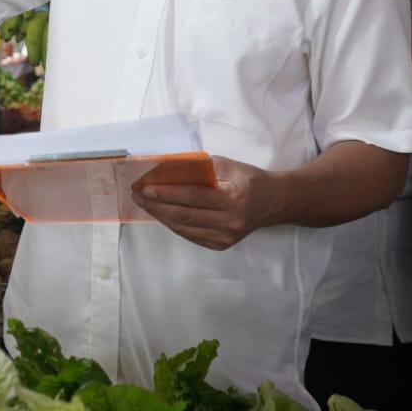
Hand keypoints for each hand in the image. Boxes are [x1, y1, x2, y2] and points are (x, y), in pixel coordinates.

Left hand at [131, 155, 283, 249]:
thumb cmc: (248, 179)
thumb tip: (165, 168)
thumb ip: (198, 167)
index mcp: (233, 198)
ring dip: (161, 215)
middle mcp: (230, 222)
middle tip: (138, 195)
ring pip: (184, 228)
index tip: (145, 187)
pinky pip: (190, 235)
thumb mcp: (227, 165)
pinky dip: (173, 224)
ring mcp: (226, 237)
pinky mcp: (221, 245)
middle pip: (184, 216)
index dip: (166, 193)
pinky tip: (162, 213)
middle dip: (156, 205)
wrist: (273, 202)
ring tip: (145, 203)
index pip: (192, 197)